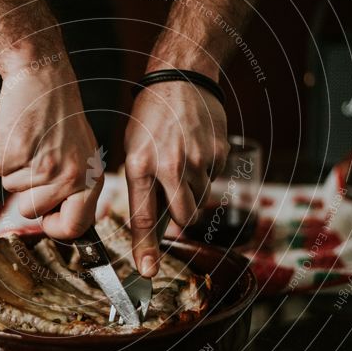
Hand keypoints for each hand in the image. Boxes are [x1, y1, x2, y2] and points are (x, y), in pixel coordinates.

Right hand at [0, 53, 103, 239]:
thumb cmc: (59, 119)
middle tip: (36, 160)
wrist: (43, 79)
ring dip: (14, 169)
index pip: (74, 227)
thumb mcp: (80, 156)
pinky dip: (0, 155)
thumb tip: (59, 224)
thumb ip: (74, 190)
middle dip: (25, 192)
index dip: (54, 227)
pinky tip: (18, 135)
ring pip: (11, 190)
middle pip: (31, 212)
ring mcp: (44, 165)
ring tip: (31, 143)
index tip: (45, 218)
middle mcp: (71, 176)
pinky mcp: (17, 152)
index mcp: (90, 179)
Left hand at [124, 82, 228, 276]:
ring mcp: (198, 160)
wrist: (181, 79)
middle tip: (173, 196)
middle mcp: (169, 166)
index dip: (146, 249)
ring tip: (181, 163)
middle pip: (183, 218)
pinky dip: (206, 173)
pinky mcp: (219, 153)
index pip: (144, 218)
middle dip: (180, 216)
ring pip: (200, 200)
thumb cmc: (150, 116)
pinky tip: (195, 150)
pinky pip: (215, 180)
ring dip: (193, 192)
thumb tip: (152, 223)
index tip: (147, 271)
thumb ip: (141, 185)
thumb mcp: (133, 149)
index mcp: (140, 165)